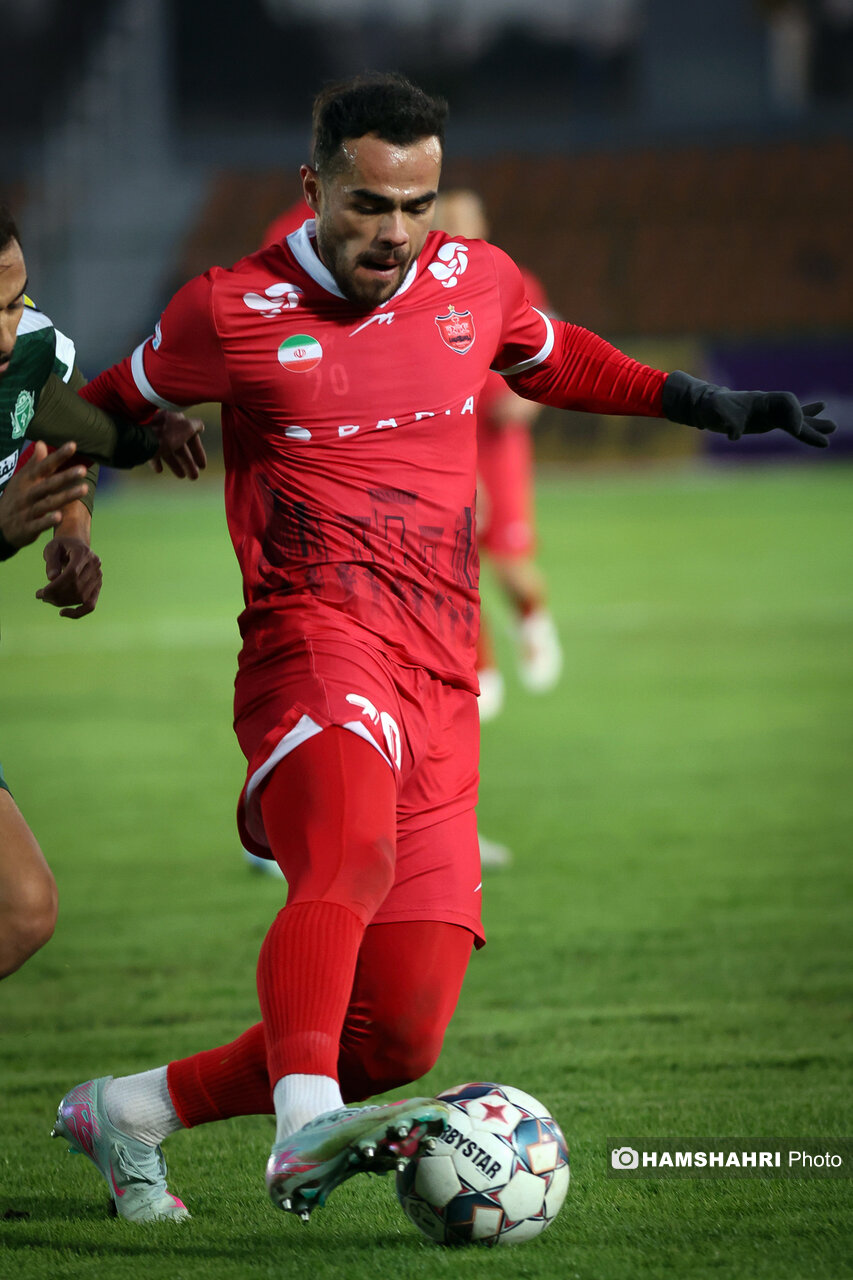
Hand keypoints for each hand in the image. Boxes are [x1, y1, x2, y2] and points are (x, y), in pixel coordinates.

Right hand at [0, 441, 87, 548]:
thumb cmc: (15, 498)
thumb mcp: (21, 480)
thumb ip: (33, 463)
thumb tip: (42, 443)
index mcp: (27, 480)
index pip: (44, 466)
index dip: (58, 456)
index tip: (73, 445)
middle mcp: (28, 494)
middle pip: (49, 484)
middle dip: (65, 477)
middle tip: (83, 470)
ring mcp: (27, 511)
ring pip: (48, 503)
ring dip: (65, 496)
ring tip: (84, 489)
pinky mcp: (28, 528)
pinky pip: (38, 524)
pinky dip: (47, 521)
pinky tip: (59, 517)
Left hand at [37, 536, 102, 617]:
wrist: (76, 546)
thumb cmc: (61, 546)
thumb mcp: (52, 548)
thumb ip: (51, 561)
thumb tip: (51, 578)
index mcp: (84, 553)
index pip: (72, 573)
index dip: (55, 586)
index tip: (40, 592)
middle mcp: (95, 565)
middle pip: (76, 587)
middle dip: (55, 595)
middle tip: (40, 596)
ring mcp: (98, 577)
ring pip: (81, 597)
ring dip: (61, 602)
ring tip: (47, 600)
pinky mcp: (98, 587)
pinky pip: (90, 605)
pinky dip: (77, 612)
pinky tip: (62, 613)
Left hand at [149, 411, 206, 478]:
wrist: (140, 437)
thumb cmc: (166, 433)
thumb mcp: (187, 427)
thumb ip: (196, 426)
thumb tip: (200, 426)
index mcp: (176, 420)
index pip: (191, 436)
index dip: (198, 451)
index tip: (202, 466)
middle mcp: (165, 425)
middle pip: (180, 446)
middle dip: (188, 462)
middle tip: (194, 476)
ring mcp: (153, 434)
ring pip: (167, 451)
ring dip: (175, 465)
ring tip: (182, 476)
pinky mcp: (143, 442)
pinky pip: (152, 453)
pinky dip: (157, 462)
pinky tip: (160, 470)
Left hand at [662, 372, 836, 447]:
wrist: (706, 407)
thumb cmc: (710, 406)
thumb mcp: (713, 410)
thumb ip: (724, 419)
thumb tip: (732, 435)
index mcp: (760, 399)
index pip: (786, 401)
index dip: (794, 413)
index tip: (795, 429)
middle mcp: (768, 405)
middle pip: (796, 411)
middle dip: (811, 421)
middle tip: (831, 429)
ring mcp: (769, 414)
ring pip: (796, 419)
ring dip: (813, 426)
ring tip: (833, 429)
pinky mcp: (767, 423)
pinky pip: (789, 425)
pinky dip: (803, 427)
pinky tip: (818, 429)